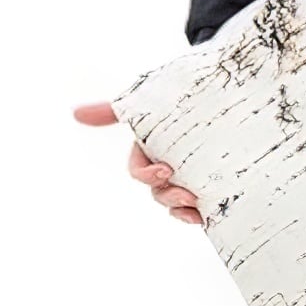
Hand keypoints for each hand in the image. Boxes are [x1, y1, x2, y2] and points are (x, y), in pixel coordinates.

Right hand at [72, 101, 204, 225]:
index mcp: (153, 146)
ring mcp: (192, 172)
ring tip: (196, 208)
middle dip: (168, 197)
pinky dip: (199, 214)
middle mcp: (170, 161)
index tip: (166, 171)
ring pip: (176, 201)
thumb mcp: (153, 95)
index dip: (147, 175)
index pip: (139, 170)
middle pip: (158, 191)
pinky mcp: (214, 180)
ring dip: (180, 209)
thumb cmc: (188, 88)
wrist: (231, 88)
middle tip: (188, 196)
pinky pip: (200, 205)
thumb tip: (74, 113)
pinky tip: (205, 217)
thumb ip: (114, 109)